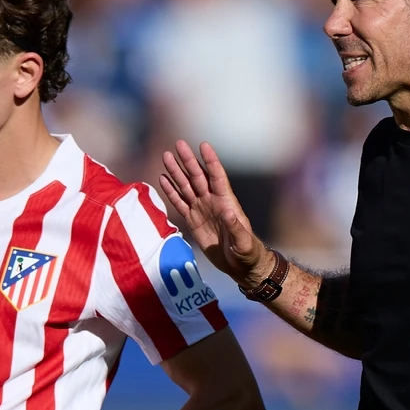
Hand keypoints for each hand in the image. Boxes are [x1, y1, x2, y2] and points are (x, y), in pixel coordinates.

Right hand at [158, 140, 271, 285]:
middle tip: (178, 144)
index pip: (217, 176)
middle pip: (198, 177)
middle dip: (188, 161)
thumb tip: (227, 212)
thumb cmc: (247, 252)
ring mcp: (202, 210)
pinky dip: (171, 191)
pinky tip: (162, 178)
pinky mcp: (193, 221)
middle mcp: (213, 201)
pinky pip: (180, 203)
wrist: (240, 266)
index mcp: (227, 202)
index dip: (210, 161)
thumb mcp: (243, 242)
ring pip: (186, 187)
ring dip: (176, 172)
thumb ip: (235, 227)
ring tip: (166, 156)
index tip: (203, 145)